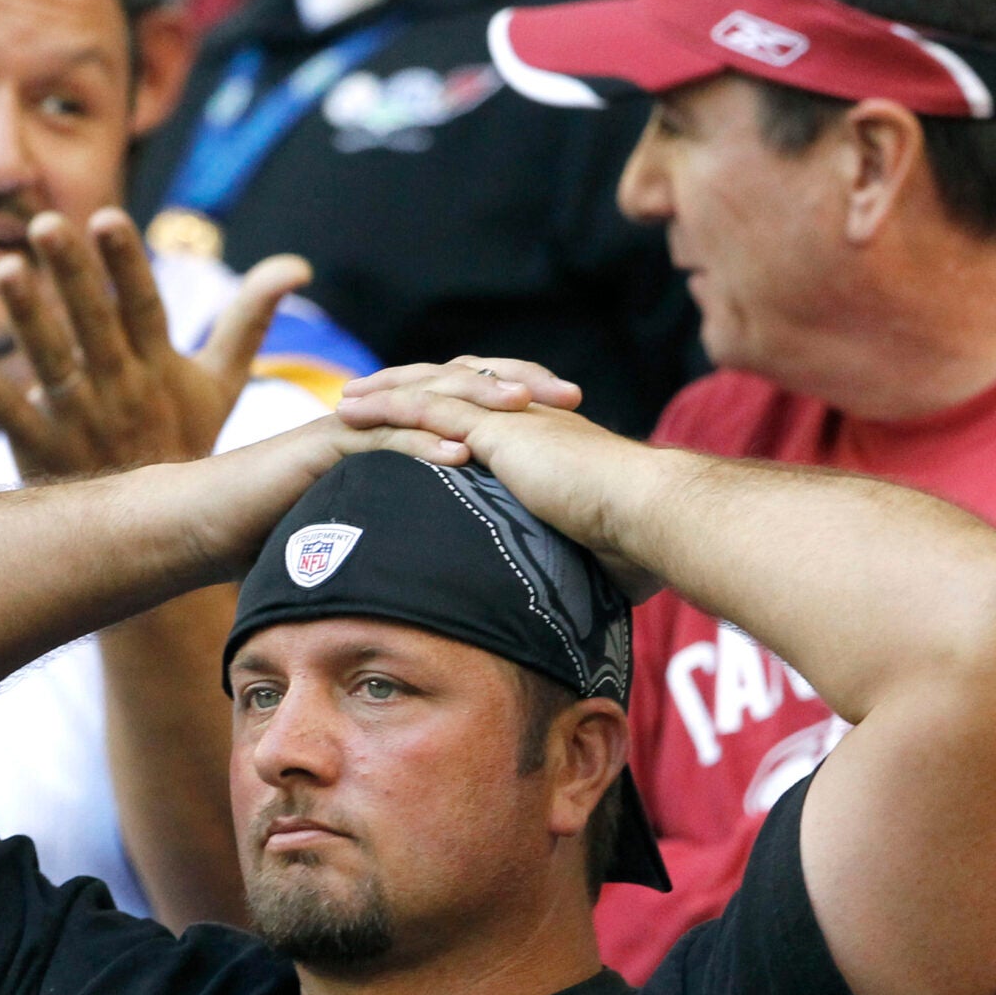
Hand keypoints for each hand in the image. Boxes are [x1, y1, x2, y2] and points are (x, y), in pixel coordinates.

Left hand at [0, 208, 309, 478]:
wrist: (158, 541)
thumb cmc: (185, 445)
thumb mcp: (221, 385)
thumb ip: (250, 318)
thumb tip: (297, 264)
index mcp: (159, 368)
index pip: (144, 308)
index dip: (126, 265)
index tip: (108, 218)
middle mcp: (120, 390)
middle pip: (94, 326)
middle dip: (71, 275)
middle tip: (44, 224)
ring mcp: (79, 422)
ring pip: (51, 362)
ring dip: (27, 318)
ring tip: (4, 268)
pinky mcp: (41, 450)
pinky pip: (8, 411)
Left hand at [338, 357, 665, 597]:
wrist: (650, 514)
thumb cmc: (641, 539)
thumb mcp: (602, 550)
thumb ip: (588, 561)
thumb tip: (597, 603)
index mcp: (547, 441)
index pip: (489, 418)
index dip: (451, 416)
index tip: (421, 425)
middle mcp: (526, 419)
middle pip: (454, 392)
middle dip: (410, 391)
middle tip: (369, 397)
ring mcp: (510, 418)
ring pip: (433, 392)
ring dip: (386, 393)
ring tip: (345, 399)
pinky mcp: (497, 428)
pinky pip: (428, 409)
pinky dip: (388, 406)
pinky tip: (354, 412)